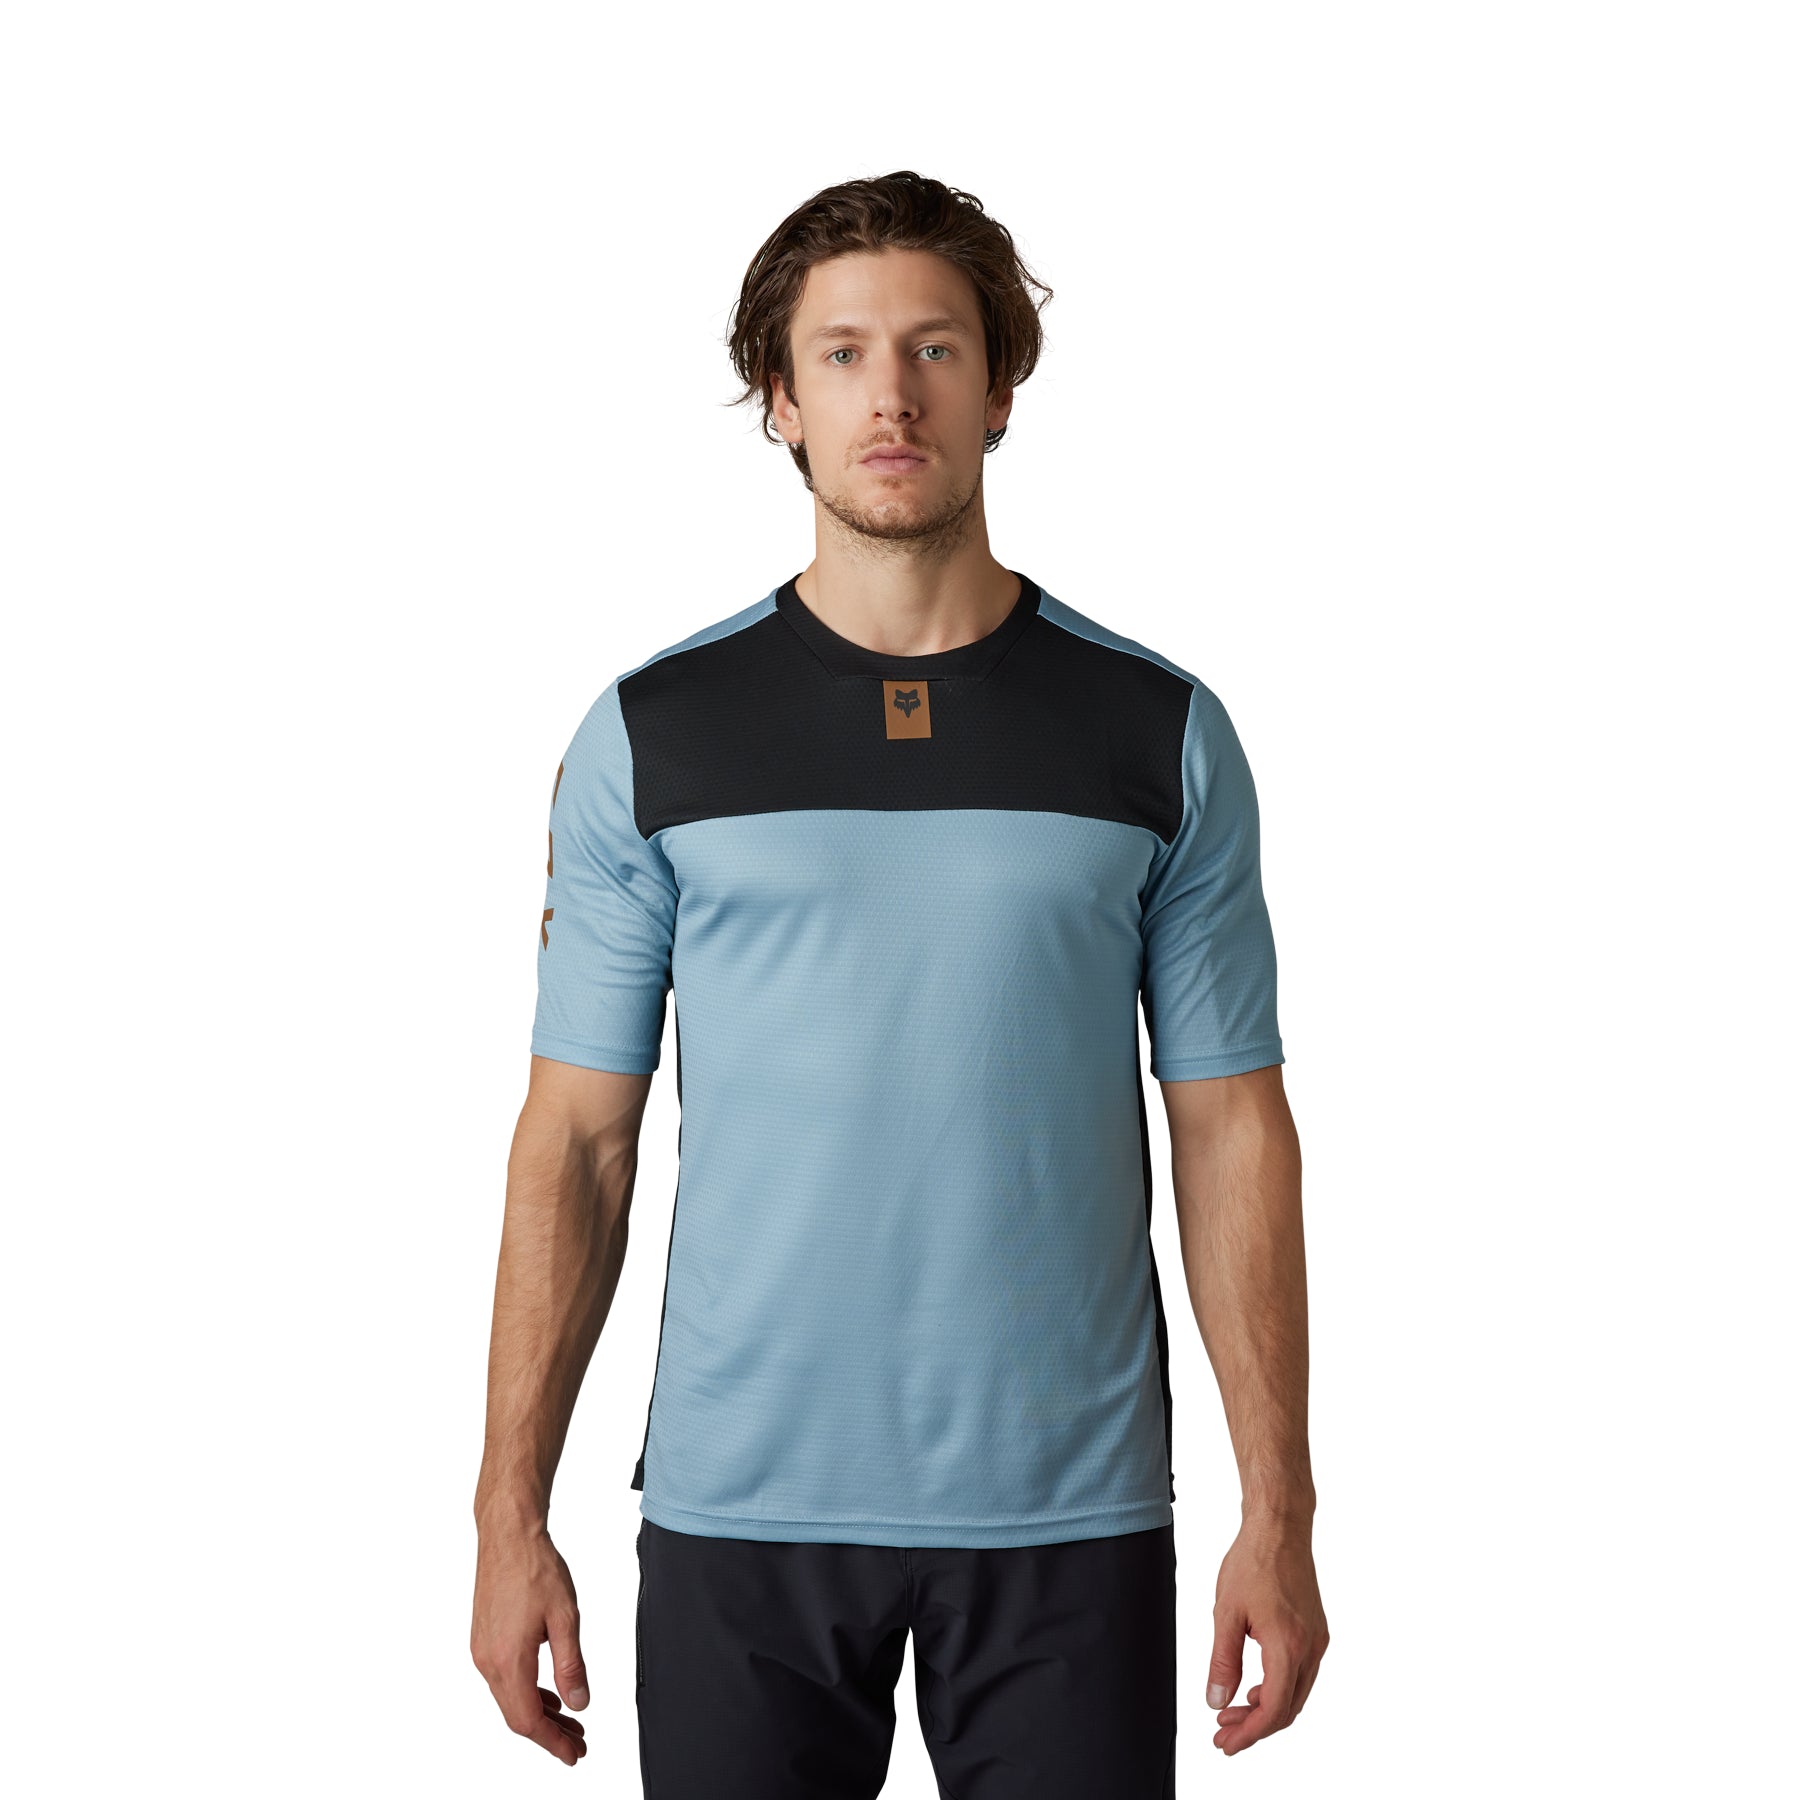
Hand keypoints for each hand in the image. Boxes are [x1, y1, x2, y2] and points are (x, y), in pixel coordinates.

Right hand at [471, 1520, 590, 1765]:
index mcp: (508, 1660)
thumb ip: (571, 1666)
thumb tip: (578, 1704)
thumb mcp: (565, 1618)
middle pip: (517, 1715)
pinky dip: (527, 1693)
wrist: (508, 1535)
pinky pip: (504, 1680)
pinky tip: (548, 1693)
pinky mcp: (483, 1639)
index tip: (573, 1754)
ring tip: (569, 1721)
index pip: (528, 1720)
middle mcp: (488, 1661)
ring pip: (510, 1698)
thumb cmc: (536, 1568)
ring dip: (539, 1714)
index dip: (552, 1743)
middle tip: (578, 1743)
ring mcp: (482, 1651)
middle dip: (549, 1734)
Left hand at [1206, 1514, 1328, 1755]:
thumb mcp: (1226, 1613)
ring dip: (1266, 1709)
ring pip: (1296, 1694)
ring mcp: (1317, 1640)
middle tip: (1223, 1733)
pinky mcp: (1316, 1631)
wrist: (1280, 1528)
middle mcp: (1310, 1648)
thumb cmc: (1253, 1562)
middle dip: (1254, 1727)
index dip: (1249, 1735)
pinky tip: (1254, 1686)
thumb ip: (1222, 1661)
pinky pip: (1301, 1675)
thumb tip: (1217, 1701)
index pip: (1273, 1711)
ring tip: (1232, 1710)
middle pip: (1287, 1709)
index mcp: (1288, 1647)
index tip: (1226, 1744)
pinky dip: (1278, 1688)